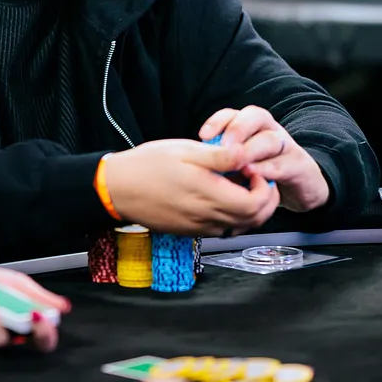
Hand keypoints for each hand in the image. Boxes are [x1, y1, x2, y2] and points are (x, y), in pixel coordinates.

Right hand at [103, 139, 279, 235]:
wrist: (117, 189)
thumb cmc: (147, 166)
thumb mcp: (185, 150)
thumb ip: (219, 156)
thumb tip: (245, 154)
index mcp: (208, 195)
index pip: (256, 204)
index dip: (264, 188)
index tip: (254, 170)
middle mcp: (206, 217)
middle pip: (253, 220)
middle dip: (264, 201)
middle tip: (257, 180)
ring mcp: (198, 227)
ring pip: (239, 227)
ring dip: (250, 210)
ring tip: (240, 187)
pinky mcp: (189, 231)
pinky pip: (221, 229)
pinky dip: (232, 217)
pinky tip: (221, 198)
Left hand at [200, 106, 329, 212]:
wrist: (301, 186)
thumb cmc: (260, 172)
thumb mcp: (236, 164)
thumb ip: (221, 158)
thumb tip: (195, 161)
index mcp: (251, 126)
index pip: (233, 114)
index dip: (218, 122)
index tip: (203, 136)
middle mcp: (270, 130)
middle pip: (255, 118)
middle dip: (236, 131)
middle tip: (222, 148)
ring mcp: (287, 146)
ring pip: (270, 139)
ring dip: (251, 150)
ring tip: (236, 163)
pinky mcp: (300, 166)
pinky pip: (285, 163)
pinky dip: (268, 169)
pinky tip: (254, 175)